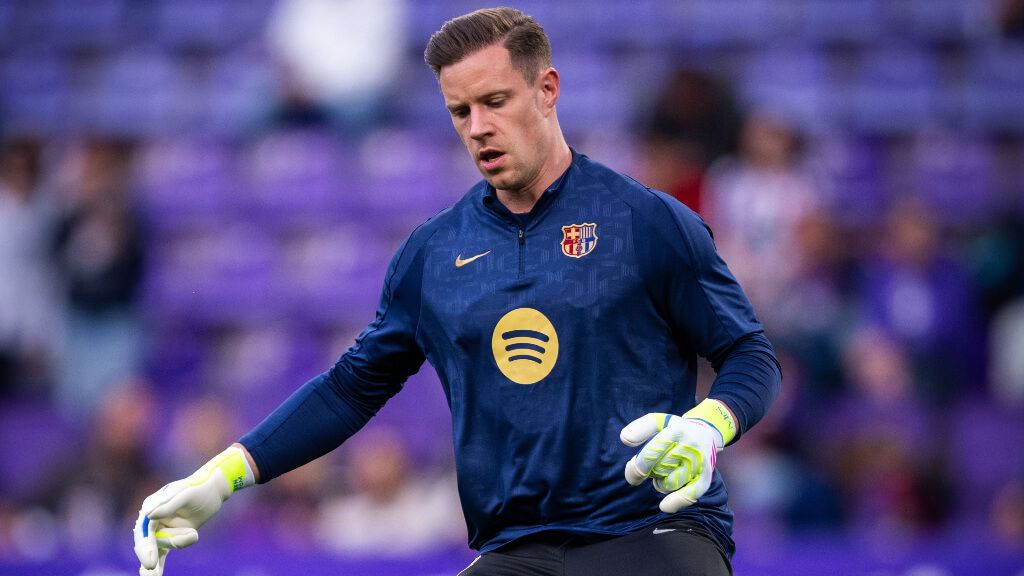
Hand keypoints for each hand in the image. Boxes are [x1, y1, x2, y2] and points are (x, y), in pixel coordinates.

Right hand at [133, 446, 253, 575]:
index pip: (144, 529)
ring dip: (179, 542)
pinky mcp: (172, 536)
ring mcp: (162, 528)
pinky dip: (159, 565)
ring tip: (193, 532)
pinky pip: (163, 553)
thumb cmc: (199, 488)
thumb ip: (168, 504)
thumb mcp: (186, 493)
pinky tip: (154, 575)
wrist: (213, 491)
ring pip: (162, 547)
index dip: (145, 546)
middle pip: (151, 541)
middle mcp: (153, 518)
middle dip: (157, 551)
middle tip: (154, 568)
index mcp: (152, 505)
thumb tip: (149, 515)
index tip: (150, 562)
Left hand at [619, 399, 735, 512]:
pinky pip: (692, 492)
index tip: (631, 470)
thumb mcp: (657, 421)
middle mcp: (691, 444)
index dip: (638, 465)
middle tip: (652, 467)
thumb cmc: (673, 429)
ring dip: (661, 484)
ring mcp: (700, 460)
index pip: (653, 451)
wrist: (705, 432)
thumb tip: (625, 438)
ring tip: (663, 475)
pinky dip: (677, 501)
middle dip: (650, 472)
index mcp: (676, 429)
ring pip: (671, 483)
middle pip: (660, 469)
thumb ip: (640, 428)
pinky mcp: (706, 474)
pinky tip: (664, 506)